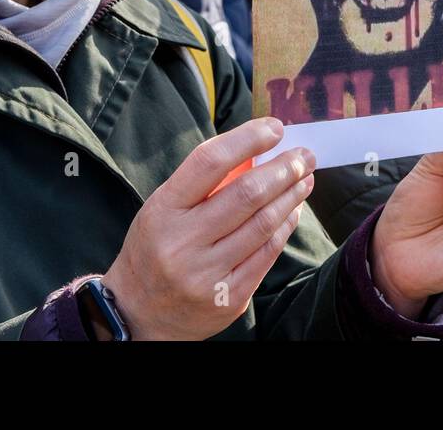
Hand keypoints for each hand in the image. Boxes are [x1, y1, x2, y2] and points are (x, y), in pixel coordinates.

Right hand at [101, 117, 313, 339]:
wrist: (138, 313)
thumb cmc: (155, 248)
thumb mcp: (163, 208)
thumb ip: (203, 183)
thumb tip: (257, 152)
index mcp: (164, 209)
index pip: (210, 162)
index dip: (248, 140)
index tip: (275, 128)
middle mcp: (183, 242)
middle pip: (246, 194)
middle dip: (283, 169)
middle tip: (303, 157)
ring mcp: (206, 273)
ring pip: (263, 224)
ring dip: (291, 196)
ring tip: (304, 179)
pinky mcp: (228, 298)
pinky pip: (267, 255)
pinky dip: (285, 227)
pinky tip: (293, 210)